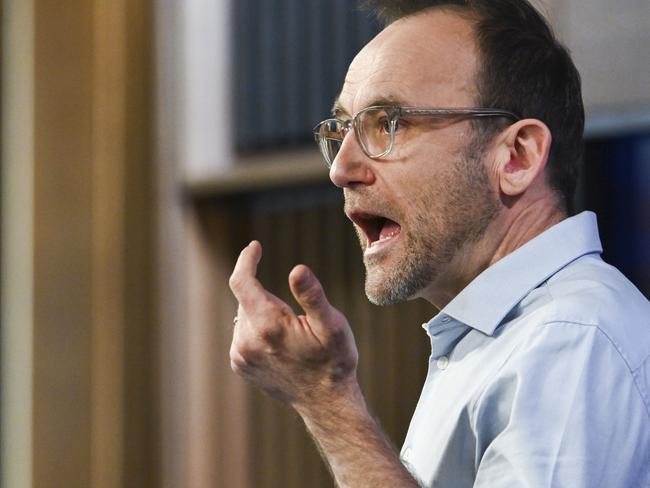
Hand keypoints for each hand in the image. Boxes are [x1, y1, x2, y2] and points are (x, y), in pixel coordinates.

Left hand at [228, 241, 358, 405]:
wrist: (326, 402)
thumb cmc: (334, 360)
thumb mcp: (332, 325)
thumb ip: (312, 295)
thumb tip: (297, 269)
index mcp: (267, 325)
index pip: (241, 281)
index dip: (247, 260)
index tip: (255, 246)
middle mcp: (246, 340)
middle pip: (246, 298)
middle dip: (266, 294)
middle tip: (297, 317)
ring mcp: (240, 355)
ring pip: (245, 316)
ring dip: (262, 312)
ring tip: (292, 334)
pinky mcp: (240, 365)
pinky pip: (243, 334)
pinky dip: (258, 329)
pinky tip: (280, 345)